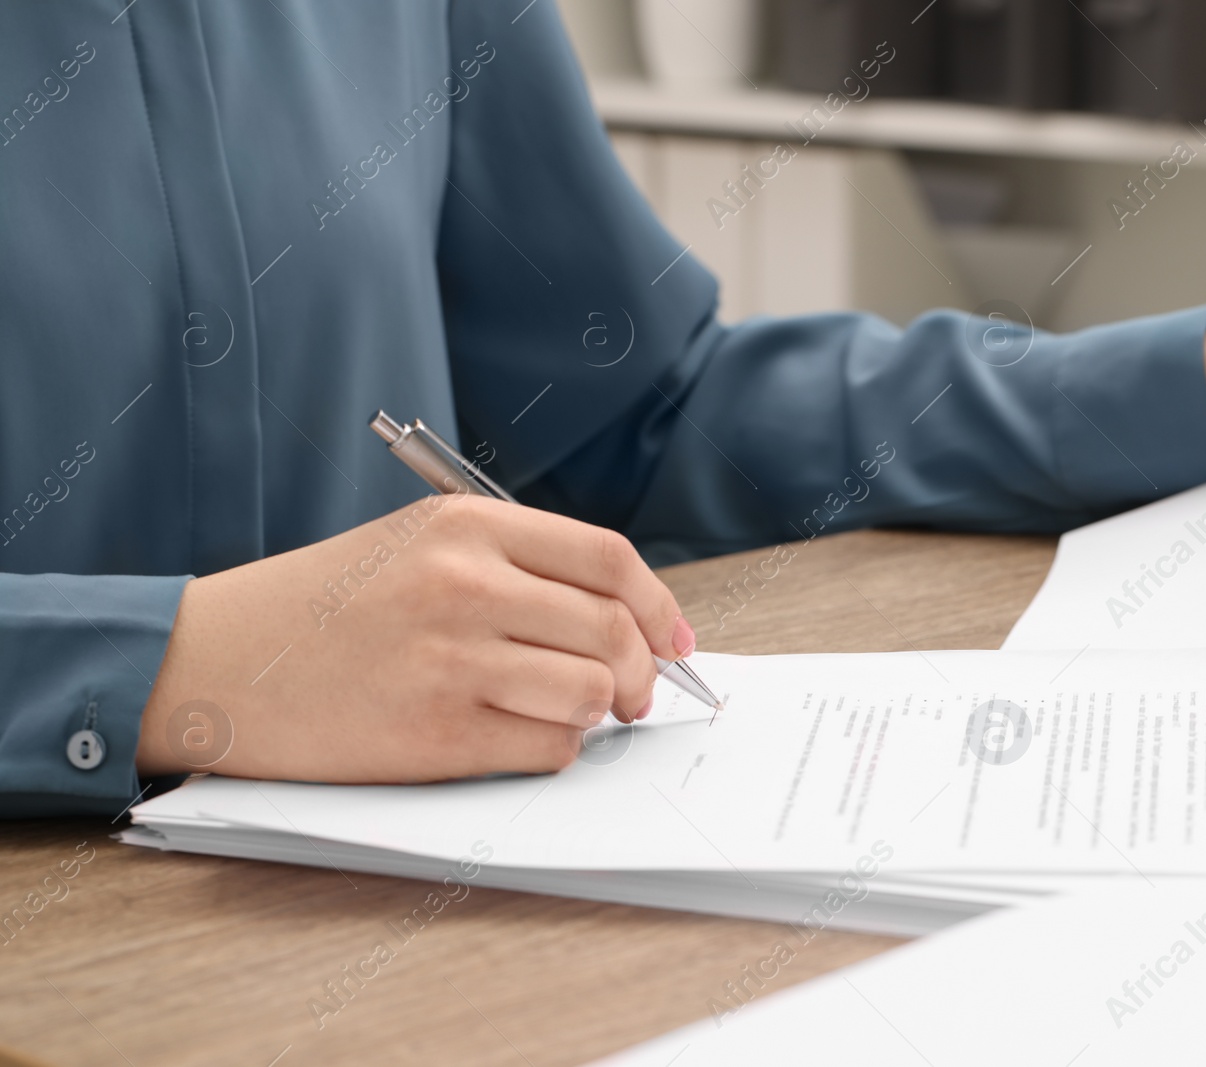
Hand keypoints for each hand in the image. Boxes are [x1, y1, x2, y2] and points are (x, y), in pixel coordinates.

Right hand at [135, 495, 694, 781]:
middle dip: (645, 674)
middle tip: (636, 694)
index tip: (675, 641)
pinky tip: (516, 736)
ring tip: (562, 710)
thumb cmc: (325, 606)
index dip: (660, 607)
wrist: (217, 661)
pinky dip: (553, 748)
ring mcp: (452, 660)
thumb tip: (626, 618)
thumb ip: (515, 565)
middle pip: (614, 632)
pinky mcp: (435, 734)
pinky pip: (547, 748)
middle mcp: (466, 585)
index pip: (610, 560)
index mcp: (468, 526)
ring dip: (596, 712)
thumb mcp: (417, 544)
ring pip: (591, 694)